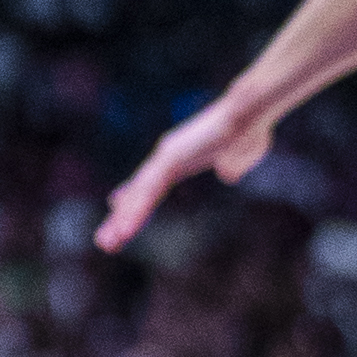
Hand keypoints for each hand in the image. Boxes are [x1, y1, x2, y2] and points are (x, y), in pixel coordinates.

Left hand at [95, 88, 275, 252]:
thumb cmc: (248, 130)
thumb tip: (227, 174)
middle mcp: (169, 154)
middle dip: (123, 217)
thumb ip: (232, 166)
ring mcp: (168, 155)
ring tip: (109, 243)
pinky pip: (149, 189)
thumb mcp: (241, 157)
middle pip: (139, 191)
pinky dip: (137, 209)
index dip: (134, 198)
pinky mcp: (172, 156)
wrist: (251, 113)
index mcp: (182, 156)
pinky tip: (126, 228)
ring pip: (140, 193)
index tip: (115, 209)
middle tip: (105, 242)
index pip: (151, 183)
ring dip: (124, 220)